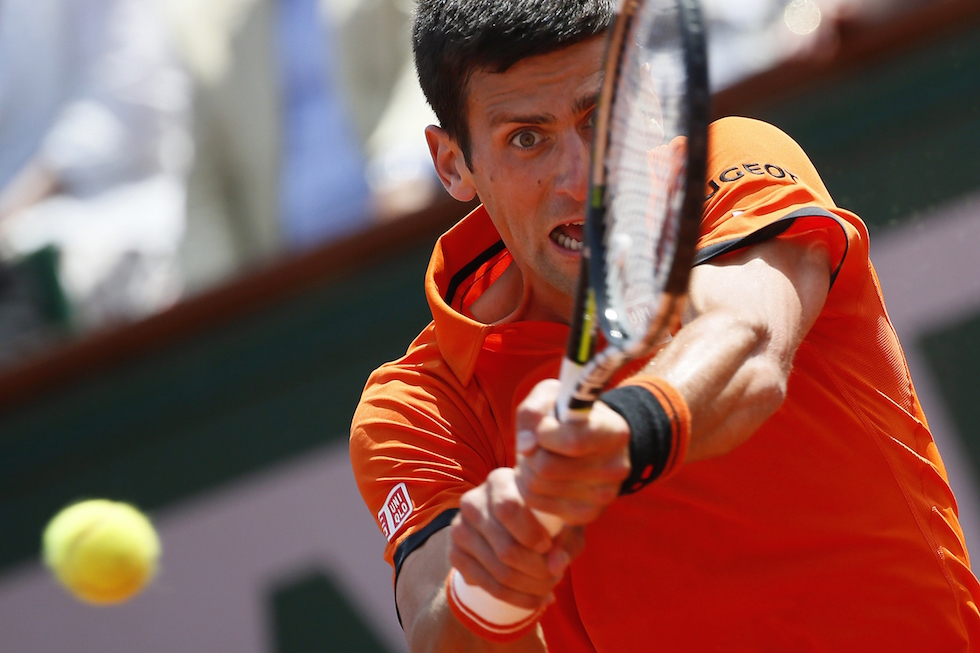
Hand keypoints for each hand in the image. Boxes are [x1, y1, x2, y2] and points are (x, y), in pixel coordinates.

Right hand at [449, 467, 583, 611]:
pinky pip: (489, 586)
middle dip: (538, 570)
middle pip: (505, 547)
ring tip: (551, 587)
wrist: (511, 532)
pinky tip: (537, 598)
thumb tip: (557, 566)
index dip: (530, 532)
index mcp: (499, 482)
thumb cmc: (544, 520)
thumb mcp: (562, 523)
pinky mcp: (455, 555)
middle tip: (557, 576)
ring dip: (531, 587)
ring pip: (499, 571)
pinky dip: (518, 598)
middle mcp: (473, 502)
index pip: (508, 508)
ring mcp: (459, 529)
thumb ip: (566, 541)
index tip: (548, 547)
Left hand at [514, 379, 630, 524]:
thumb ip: (533, 412)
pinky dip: (527, 486)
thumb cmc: (568, 414)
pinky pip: (535, 502)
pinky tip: (540, 474)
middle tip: (535, 443)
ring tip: (538, 455)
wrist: (593, 442)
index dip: (544, 432)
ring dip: (526, 467)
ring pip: (535, 486)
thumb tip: (526, 446)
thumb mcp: (552, 397)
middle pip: (546, 467)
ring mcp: (603, 496)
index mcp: (615, 432)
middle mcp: (615, 468)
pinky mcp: (585, 514)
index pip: (572, 441)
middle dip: (529, 452)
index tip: (543, 426)